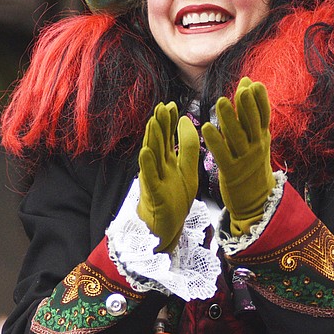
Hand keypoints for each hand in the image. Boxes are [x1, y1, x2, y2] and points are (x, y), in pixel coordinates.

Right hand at [136, 102, 199, 252]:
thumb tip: (186, 120)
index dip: (169, 122)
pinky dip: (146, 164)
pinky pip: (149, 177)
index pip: (167, 137)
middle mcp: (158, 167)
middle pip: (159, 142)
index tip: (171, 105)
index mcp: (167, 161)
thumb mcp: (187, 170)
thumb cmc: (174, 200)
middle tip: (161, 106)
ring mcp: (154, 179)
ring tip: (153, 122)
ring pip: (152, 155)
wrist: (166, 228)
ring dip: (152, 138)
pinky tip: (145, 151)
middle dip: (160, 124)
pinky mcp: (154, 193)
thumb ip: (187, 148)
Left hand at [200, 78, 274, 237]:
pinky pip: (222, 154)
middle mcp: (256, 147)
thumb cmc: (252, 165)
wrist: (257, 201)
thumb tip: (249, 85)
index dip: (259, 100)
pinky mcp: (231, 172)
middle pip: (252, 123)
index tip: (254, 83)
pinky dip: (215, 141)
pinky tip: (207, 127)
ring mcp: (244, 160)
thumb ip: (249, 115)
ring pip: (237, 136)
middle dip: (247, 105)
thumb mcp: (256, 141)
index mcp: (262, 138)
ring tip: (221, 101)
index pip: (263, 116)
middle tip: (242, 88)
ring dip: (229, 119)